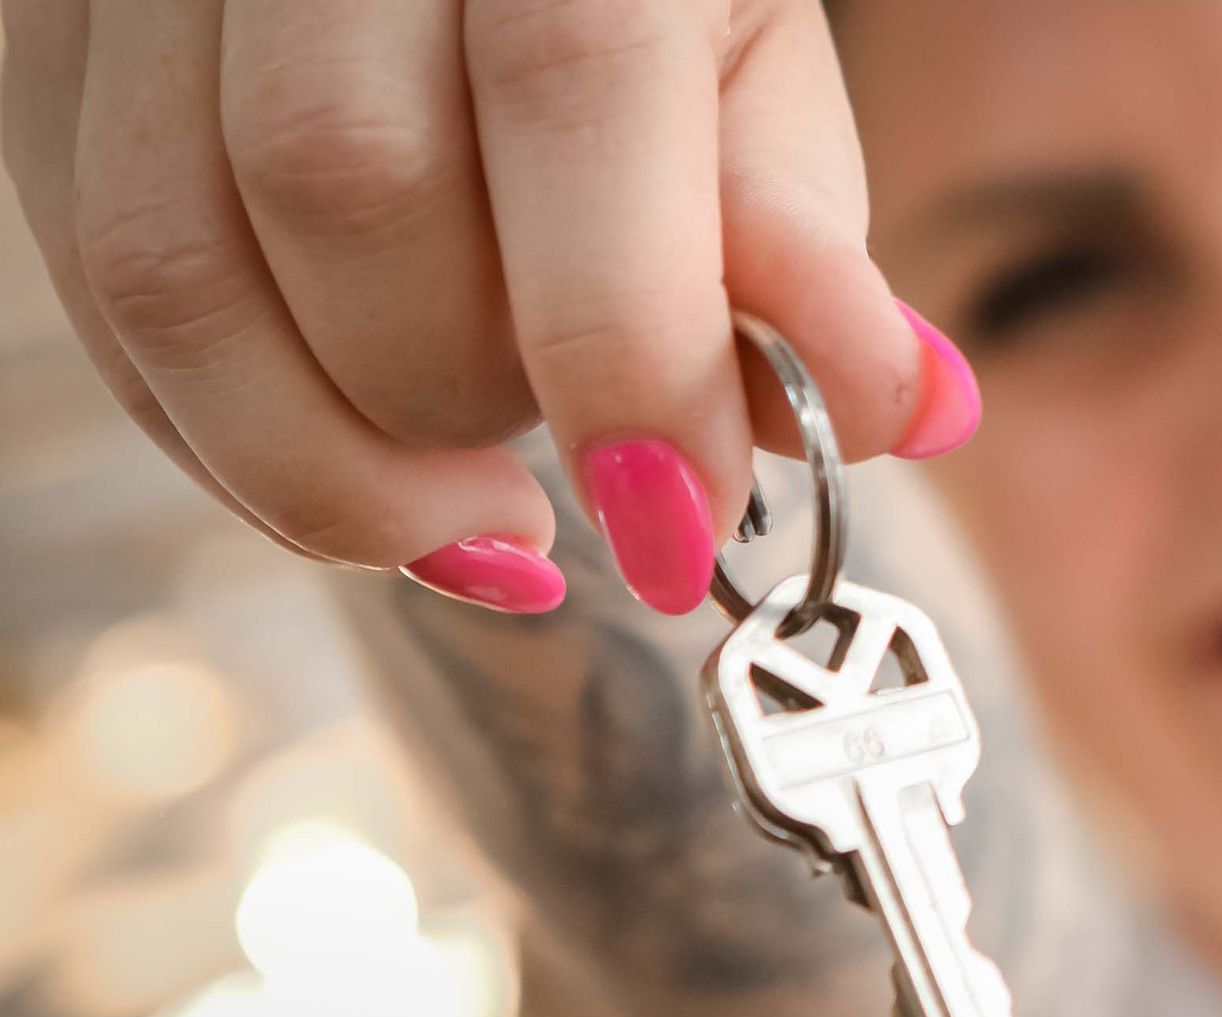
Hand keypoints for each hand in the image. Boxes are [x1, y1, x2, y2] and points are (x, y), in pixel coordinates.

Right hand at [1, 0, 978, 613]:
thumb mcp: (752, 77)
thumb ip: (803, 245)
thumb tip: (909, 413)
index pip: (571, 94)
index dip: (627, 355)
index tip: (678, 535)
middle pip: (345, 189)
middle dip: (471, 402)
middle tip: (571, 465)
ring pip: (172, 265)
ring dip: (330, 459)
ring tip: (468, 494)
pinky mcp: (55, 45)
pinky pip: (95, 285)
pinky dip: (221, 436)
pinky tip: (347, 468)